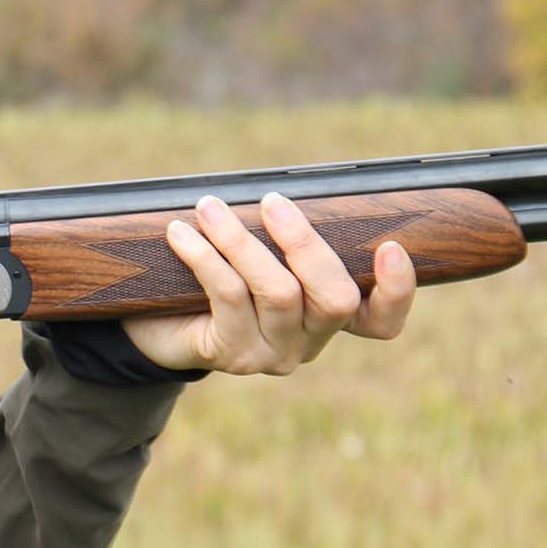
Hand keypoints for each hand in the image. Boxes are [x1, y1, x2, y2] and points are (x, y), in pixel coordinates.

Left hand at [123, 192, 416, 373]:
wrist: (150, 324)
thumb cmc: (209, 278)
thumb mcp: (254, 252)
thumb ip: (281, 235)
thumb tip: (280, 192)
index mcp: (328, 317)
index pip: (381, 320)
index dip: (396, 290)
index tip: (390, 246)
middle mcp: (309, 342)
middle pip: (334, 299)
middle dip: (306, 243)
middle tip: (272, 201)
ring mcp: (273, 354)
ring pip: (277, 292)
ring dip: (241, 241)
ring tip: (209, 207)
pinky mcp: (232, 355)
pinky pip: (227, 297)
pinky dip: (205, 256)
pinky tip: (180, 233)